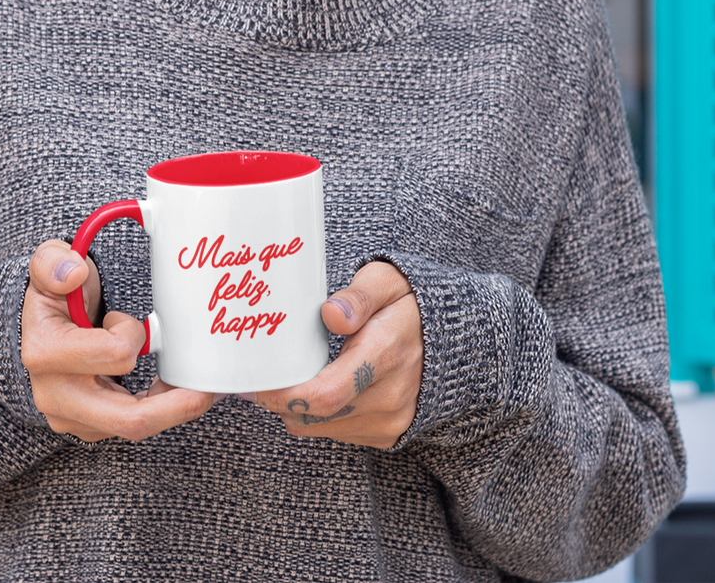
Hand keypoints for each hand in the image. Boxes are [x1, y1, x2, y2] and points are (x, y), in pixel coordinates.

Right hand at [21, 239, 215, 441]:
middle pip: (128, 419)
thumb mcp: (49, 263)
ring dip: (172, 408)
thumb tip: (72, 273)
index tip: (126, 319)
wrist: (44, 324)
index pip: (113, 355)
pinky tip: (171, 391)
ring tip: (193, 386)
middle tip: (207, 389)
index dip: (133, 334)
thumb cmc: (57, 293)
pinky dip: (160, 412)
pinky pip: (132, 428)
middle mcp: (54, 395)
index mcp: (44, 353)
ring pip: (135, 428)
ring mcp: (71, 417)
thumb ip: (53, 261)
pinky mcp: (88, 428)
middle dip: (176, 407)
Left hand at [254, 261, 420, 448]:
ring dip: (300, 408)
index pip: (325, 394)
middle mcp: (390, 395)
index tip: (257, 384)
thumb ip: (359, 295)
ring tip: (297, 375)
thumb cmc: (411, 304)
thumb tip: (331, 313)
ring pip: (321, 428)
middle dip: (281, 401)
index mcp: (386, 353)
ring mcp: (391, 420)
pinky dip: (321, 415)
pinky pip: (338, 432)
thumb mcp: (386, 280)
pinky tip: (323, 386)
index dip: (284, 395)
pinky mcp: (388, 434)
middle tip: (264, 376)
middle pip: (315, 416)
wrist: (457, 340)